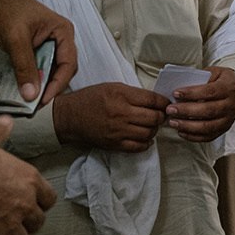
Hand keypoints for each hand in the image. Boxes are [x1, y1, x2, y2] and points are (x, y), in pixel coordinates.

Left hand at [0, 0, 77, 104]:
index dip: (57, 85)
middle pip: (61, 70)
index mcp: (63, 31)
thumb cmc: (2, 10)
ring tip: (26, 101)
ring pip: (48, 71)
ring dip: (38, 85)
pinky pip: (36, 68)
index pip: (68, 64)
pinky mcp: (34, 49)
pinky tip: (20, 89)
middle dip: (48, 88)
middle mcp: (59, 38)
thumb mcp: (15, 39)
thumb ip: (24, 67)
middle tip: (34, 105)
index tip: (42, 101)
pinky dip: (29, 79)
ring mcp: (47, 44)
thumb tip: (31, 95)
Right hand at [53, 83, 170, 151]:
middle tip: (160, 115)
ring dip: (154, 130)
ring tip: (151, 126)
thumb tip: (154, 101)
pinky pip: (139, 147)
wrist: (69, 117)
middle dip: (161, 117)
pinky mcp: (115, 144)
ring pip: (149, 133)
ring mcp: (118, 131)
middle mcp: (121, 113)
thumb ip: (133, 94)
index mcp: (121, 95)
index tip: (166, 104)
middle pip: (154, 118)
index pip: (152, 100)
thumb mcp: (111, 87)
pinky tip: (145, 138)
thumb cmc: (90, 99)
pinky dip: (146, 143)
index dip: (163, 102)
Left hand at [164, 67, 234, 142]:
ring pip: (207, 126)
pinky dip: (193, 136)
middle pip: (208, 110)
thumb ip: (199, 79)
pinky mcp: (224, 129)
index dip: (192, 93)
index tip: (176, 94)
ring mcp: (228, 119)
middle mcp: (231, 105)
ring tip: (173, 122)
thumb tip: (181, 89)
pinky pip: (208, 136)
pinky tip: (181, 131)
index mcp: (228, 88)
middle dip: (186, 111)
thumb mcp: (213, 73)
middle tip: (170, 109)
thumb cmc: (221, 81)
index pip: (209, 92)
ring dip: (188, 126)